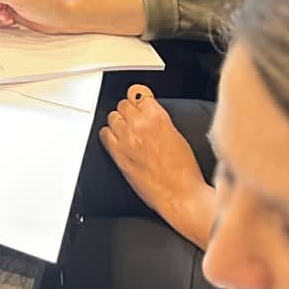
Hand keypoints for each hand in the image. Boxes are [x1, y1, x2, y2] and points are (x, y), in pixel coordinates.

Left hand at [99, 86, 216, 247]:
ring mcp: (127, 139)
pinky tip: (116, 140)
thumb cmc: (184, 171)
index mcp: (158, 117)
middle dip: (128, 111)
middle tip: (134, 121)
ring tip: (126, 131)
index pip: (137, 93)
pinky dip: (109, 135)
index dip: (137, 99)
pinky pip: (104, 134)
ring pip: (112, 116)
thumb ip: (160, 120)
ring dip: (119, 122)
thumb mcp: (177, 135)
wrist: (181, 195)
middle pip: (123, 104)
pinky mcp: (119, 155)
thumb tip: (149, 114)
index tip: (138, 102)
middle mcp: (140, 125)